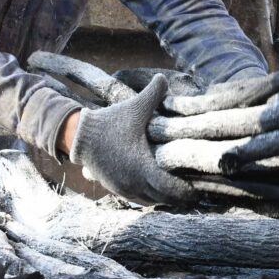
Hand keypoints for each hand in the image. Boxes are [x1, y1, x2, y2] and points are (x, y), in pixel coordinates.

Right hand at [71, 75, 195, 204]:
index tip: (199, 189)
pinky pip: (140, 199)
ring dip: (165, 198)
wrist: (80, 137)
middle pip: (164, 199)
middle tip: (195, 191)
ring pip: (152, 201)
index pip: (171, 189)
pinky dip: (151, 197)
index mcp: (143, 168)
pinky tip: (157, 189)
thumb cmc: (110, 123)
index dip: (186, 191)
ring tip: (179, 192)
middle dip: (180, 197)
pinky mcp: (117, 189)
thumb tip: (164, 77)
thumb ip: (153, 93)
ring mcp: (124, 189)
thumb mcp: (134, 107)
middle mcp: (134, 183)